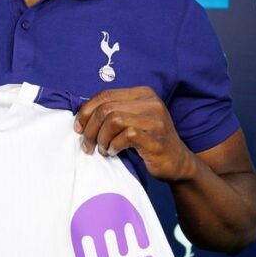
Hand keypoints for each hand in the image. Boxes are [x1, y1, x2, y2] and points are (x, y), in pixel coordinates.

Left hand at [73, 86, 196, 181]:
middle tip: (87, 145)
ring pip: (113, 120)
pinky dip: (114, 145)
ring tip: (103, 149)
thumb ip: (114, 112)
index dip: (86, 111)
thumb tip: (81, 116)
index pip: (105, 95)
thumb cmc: (149, 142)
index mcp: (143, 93)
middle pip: (106, 109)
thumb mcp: (134, 120)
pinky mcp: (156, 138)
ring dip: (101, 138)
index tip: (78, 128)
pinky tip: (113, 152)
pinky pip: (125, 136)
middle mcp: (151, 102)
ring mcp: (155, 120)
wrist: (177, 163)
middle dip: (90, 129)